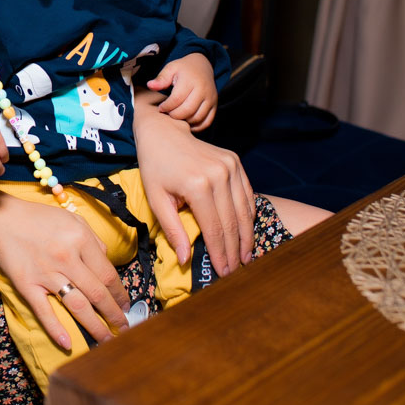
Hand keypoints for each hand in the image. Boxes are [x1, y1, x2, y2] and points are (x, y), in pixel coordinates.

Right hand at [0, 186, 129, 347]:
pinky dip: (56, 328)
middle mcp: (66, 258)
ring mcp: (46, 274)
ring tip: (108, 339)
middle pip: (97, 293)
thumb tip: (107, 262)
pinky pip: (44, 311)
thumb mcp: (72, 219)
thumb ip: (93, 241)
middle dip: (114, 314)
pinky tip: (67, 343)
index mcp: (80, 240)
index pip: (108, 274)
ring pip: (77, 305)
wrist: (1, 220)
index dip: (120, 293)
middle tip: (124, 328)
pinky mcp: (28, 285)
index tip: (126, 305)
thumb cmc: (38, 218)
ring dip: (95, 326)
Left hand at [133, 92, 254, 276]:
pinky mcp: (235, 162)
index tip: (224, 273)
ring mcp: (231, 166)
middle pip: (232, 222)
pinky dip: (249, 215)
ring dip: (246, 236)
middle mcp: (219, 175)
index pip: (214, 229)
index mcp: (198, 185)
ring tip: (246, 257)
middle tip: (237, 271)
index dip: (220, 254)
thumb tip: (184, 259)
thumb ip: (172, 229)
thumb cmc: (155, 166)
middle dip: (235, 250)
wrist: (164, 131)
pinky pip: (247, 194)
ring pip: (244, 210)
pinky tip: (247, 232)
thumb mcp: (156, 198)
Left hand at [147, 52, 217, 130]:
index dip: (166, 107)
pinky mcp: (214, 105)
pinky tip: (187, 122)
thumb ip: (161, 79)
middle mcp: (203, 90)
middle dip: (174, 115)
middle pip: (187, 110)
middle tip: (168, 113)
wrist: (203, 66)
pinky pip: (207, 122)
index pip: (176, 99)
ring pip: (197, 118)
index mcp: (191, 81)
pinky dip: (196, 126)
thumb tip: (150, 85)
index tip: (161, 108)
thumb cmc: (183, 69)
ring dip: (184, 121)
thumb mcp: (171, 68)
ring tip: (176, 116)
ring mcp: (211, 99)